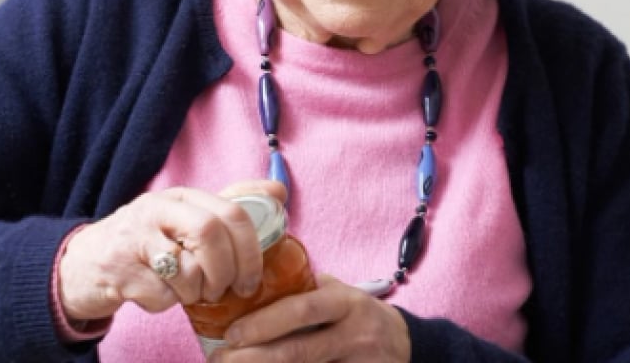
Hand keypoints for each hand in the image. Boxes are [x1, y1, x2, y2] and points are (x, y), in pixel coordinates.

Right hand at [57, 180, 285, 322]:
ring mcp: (135, 240)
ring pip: (188, 270)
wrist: (82, 264)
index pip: (232, 211)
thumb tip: (278, 191)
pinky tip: (159, 296)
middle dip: (227, 271)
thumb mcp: (184, 217)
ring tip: (188, 292)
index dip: (252, 249)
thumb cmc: (145, 243)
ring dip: (197, 292)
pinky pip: (162, 296)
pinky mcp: (119, 271)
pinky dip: (168, 304)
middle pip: (211, 234)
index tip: (253, 278)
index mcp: (180, 197)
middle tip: (226, 290)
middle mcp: (156, 211)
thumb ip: (229, 204)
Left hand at [213, 274, 410, 362]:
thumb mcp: (345, 294)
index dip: (265, 322)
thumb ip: (309, 288)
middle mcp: (354, 334)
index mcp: (347, 303)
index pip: (303, 310)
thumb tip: (258, 275)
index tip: (231, 332)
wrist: (407, 345)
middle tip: (222, 359)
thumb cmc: (362, 316)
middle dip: (255, 358)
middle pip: (299, 351)